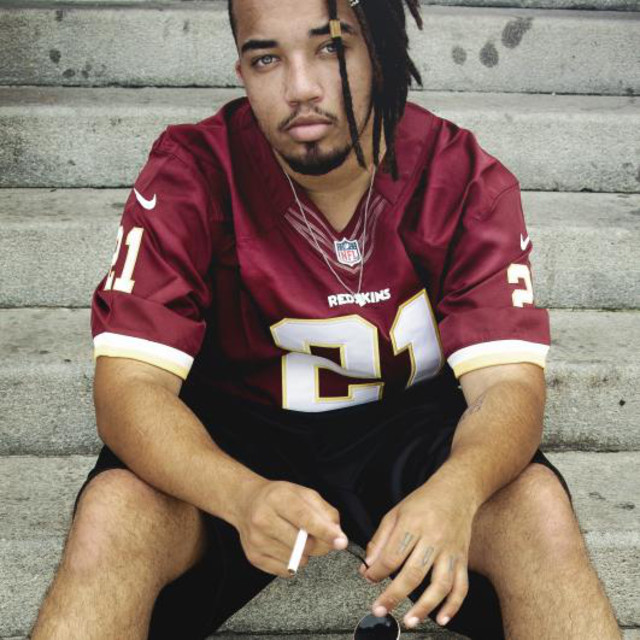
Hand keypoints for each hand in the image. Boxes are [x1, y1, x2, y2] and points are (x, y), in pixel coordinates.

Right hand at [234, 478, 348, 576]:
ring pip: (297, 559)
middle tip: (317, 535)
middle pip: (304, 543)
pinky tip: (285, 545)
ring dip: (305, 552)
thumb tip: (337, 534)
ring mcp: (257, 540)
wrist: (246, 503)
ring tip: (296, 536)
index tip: (340, 541)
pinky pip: (286, 570)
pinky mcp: (254, 557)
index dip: (325, 531)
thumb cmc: (278, 497)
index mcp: (277, 498)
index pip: (304, 518)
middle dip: (320, 543)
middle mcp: (263, 519)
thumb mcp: (302, 493)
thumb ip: (324, 511)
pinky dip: (293, 561)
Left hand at [359, 471, 476, 627]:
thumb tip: (368, 565)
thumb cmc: (423, 502)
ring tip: (409, 621)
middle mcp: (433, 539)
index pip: (392, 555)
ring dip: (424, 607)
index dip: (377, 571)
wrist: (456, 492)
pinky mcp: (462, 559)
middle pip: (413, 573)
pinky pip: (461, 587)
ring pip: (439, 584)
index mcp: (413, 524)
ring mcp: (450, 551)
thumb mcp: (395, 512)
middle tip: (379, 609)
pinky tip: (441, 618)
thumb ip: (380, 539)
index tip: (368, 578)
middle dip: (394, 595)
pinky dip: (453, 606)